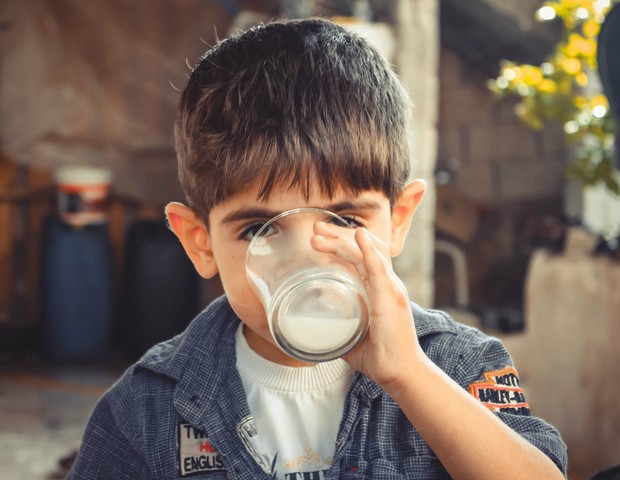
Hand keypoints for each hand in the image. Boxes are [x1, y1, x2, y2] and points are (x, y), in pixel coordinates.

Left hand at [311, 222, 426, 387]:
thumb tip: (314, 329)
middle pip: (363, 250)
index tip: (319, 239)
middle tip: (314, 229)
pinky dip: (368, 250)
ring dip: (343, 240)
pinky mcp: (389, 298)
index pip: (362, 258)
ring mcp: (390, 289)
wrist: (400, 372)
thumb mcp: (351, 336)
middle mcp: (387, 284)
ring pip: (367, 253)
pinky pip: (379, 268)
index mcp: (380, 290)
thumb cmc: (380, 356)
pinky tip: (358, 236)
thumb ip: (337, 328)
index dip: (342, 245)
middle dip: (337, 236)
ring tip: (319, 233)